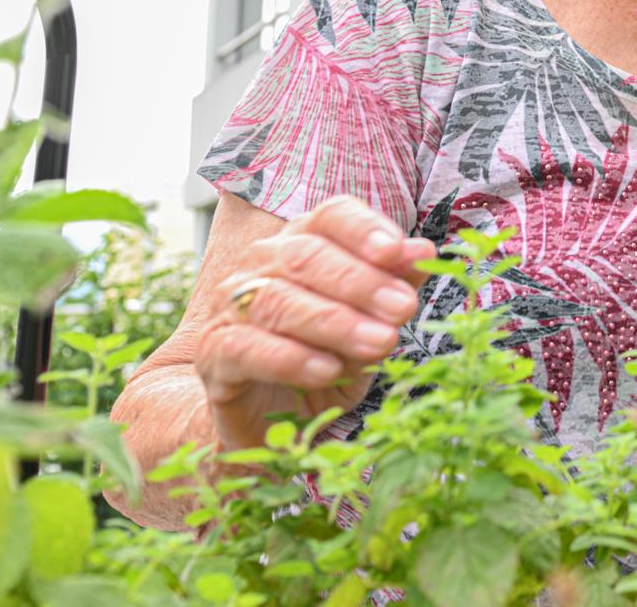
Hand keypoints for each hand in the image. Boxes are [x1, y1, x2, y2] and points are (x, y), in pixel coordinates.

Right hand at [193, 196, 434, 450]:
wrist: (270, 420)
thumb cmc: (325, 360)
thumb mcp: (370, 325)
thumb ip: (394, 286)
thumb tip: (423, 250)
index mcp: (301, 243)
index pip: (330, 216)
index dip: (363, 229)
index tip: (396, 251)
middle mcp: (261, 265)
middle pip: (306, 256)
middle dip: (360, 282)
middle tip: (402, 309)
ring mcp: (230, 306)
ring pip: (278, 300)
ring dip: (334, 322)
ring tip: (379, 343)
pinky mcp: (213, 354)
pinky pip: (246, 347)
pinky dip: (290, 358)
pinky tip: (326, 370)